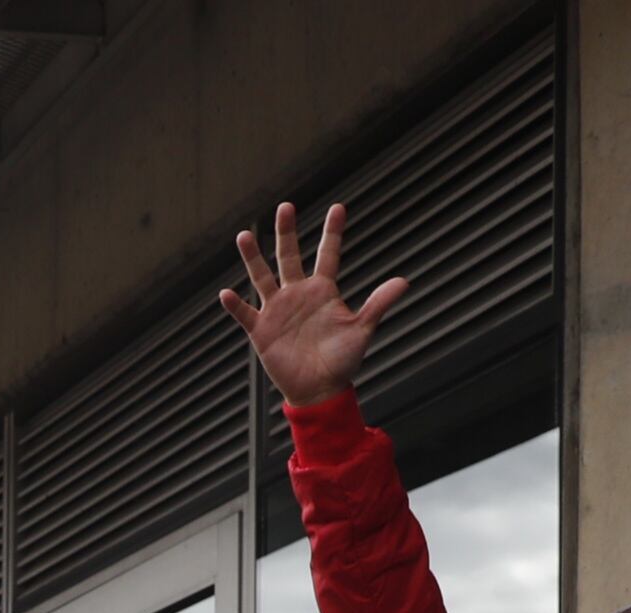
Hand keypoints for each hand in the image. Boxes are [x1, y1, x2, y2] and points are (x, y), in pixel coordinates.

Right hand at [218, 202, 406, 407]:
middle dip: (287, 233)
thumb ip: (379, 303)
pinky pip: (245, 314)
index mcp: (323, 291)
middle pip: (289, 257)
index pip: (328, 254)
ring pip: (262, 278)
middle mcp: (298, 294)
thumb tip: (404, 281)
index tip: (339, 208)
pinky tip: (226, 294)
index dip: (333, 232)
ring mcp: (277, 310)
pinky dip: (235, 306)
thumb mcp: (362, 329)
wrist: (320, 389)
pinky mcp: (261, 331)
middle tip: (286, 207)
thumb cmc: (343, 360)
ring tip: (244, 236)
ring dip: (253, 258)